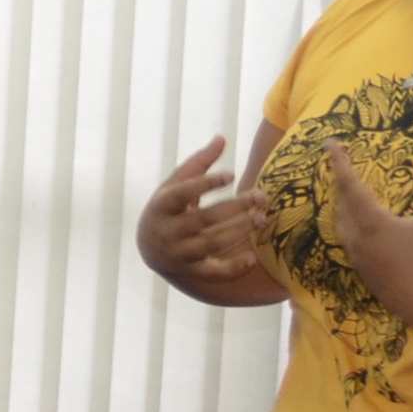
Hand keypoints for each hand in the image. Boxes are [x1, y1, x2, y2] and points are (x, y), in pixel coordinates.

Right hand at [138, 135, 278, 303]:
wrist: (149, 249)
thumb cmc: (168, 209)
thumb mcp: (175, 184)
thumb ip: (199, 163)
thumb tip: (222, 138)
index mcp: (162, 206)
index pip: (183, 194)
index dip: (206, 184)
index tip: (232, 174)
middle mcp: (168, 232)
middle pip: (203, 219)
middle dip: (234, 208)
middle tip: (261, 196)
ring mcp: (179, 253)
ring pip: (211, 244)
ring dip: (239, 231)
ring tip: (263, 218)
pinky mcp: (191, 271)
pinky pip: (213, 273)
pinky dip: (233, 267)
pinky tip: (252, 256)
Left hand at [324, 141, 412, 321]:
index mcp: (371, 223)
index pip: (349, 185)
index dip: (340, 162)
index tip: (330, 143)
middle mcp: (357, 239)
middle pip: (341, 203)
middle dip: (340, 180)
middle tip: (339, 161)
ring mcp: (358, 257)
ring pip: (342, 223)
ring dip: (342, 203)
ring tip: (346, 189)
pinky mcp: (364, 271)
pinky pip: (348, 239)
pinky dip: (349, 223)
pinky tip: (358, 224)